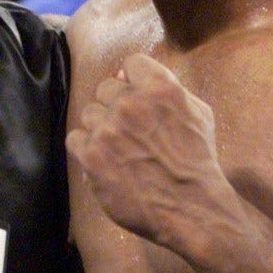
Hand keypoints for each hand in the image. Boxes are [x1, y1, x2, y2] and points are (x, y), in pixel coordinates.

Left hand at [66, 53, 232, 248]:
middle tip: (132, 131)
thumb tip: (123, 73)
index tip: (140, 100)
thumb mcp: (197, 113)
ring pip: (89, 113)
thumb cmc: (197, 160)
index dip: (134, 81)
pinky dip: (87, 149)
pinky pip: (75, 138)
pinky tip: (106, 161)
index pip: (131, 63)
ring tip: (121, 149)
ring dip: (101, 128)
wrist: (191, 209)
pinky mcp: (91, 156)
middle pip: (106, 88)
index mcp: (159, 87)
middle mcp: (130, 103)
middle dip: (117, 105)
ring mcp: (108, 130)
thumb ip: (165, 87)